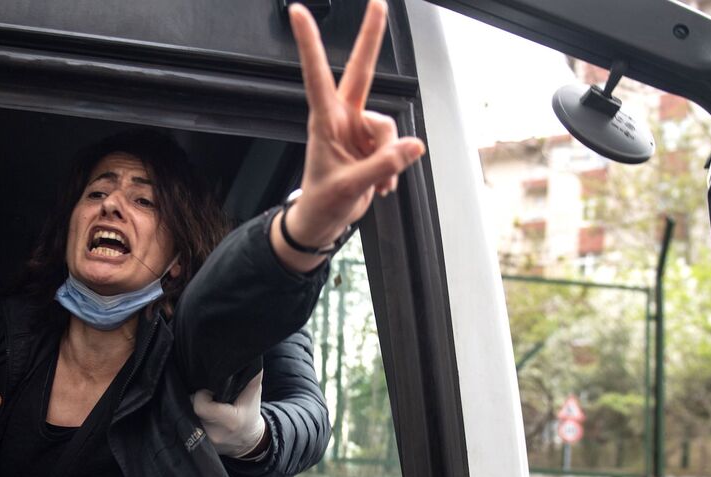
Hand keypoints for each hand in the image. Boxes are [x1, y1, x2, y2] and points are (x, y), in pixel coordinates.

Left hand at [191, 372, 268, 457]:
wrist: (247, 440)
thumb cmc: (249, 412)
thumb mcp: (253, 393)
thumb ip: (250, 375)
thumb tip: (243, 356)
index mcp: (229, 422)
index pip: (200, 406)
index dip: (201, 395)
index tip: (208, 391)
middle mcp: (215, 434)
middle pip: (189, 410)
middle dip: (193, 399)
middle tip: (202, 395)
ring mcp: (205, 442)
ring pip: (184, 418)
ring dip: (189, 407)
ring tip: (199, 403)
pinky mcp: (197, 445)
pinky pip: (184, 426)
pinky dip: (188, 417)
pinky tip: (197, 413)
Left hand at [278, 0, 424, 267]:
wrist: (323, 221)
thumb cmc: (322, 202)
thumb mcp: (350, 187)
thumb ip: (381, 166)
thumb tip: (412, 146)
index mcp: (324, 121)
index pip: (317, 75)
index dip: (310, 44)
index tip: (298, 14)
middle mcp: (341, 118)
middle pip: (362, 71)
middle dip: (371, 37)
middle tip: (379, 3)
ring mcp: (358, 129)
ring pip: (389, 126)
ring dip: (389, 157)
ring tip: (376, 181)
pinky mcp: (372, 143)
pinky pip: (395, 146)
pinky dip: (392, 166)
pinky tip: (380, 183)